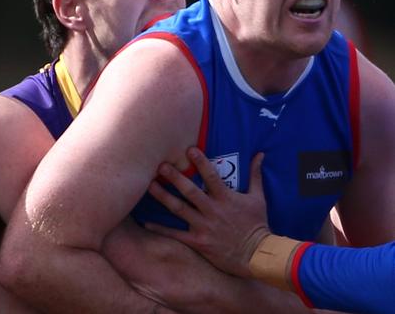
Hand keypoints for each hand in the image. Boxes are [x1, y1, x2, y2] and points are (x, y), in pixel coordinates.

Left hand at [145, 148, 269, 277]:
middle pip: (190, 192)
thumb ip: (255, 175)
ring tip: (150, 185)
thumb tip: (259, 154)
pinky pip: (176, 234)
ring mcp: (204, 227)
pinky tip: (146, 221)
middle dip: (175, 178)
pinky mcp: (198, 241)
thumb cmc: (257, 225)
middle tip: (161, 166)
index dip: (201, 162)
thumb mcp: (258, 198)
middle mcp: (213, 211)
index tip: (189, 149)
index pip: (212, 176)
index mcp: (226, 198)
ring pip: (179, 209)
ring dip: (163, 197)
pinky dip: (161, 228)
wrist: (258, 256)